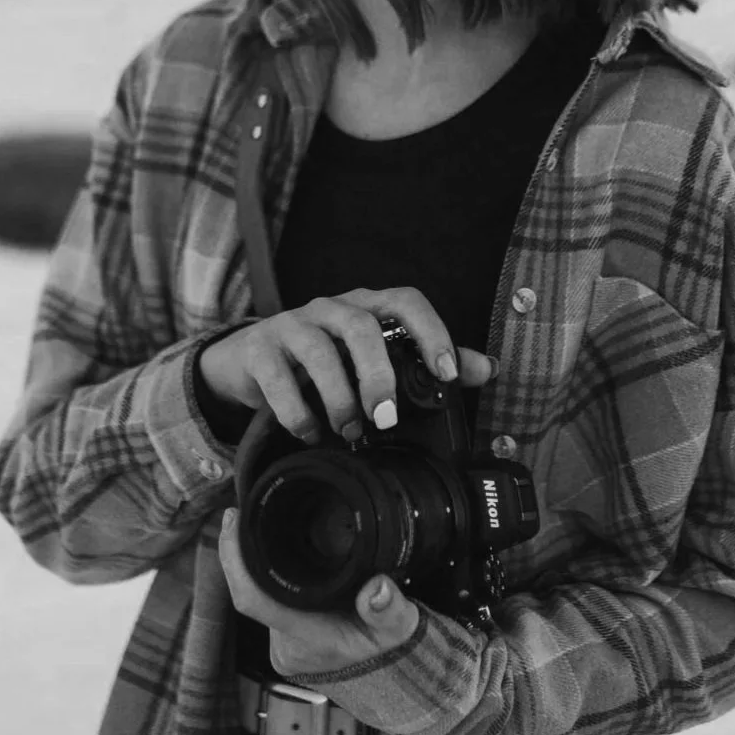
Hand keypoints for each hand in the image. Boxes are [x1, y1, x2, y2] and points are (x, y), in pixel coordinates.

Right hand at [198, 287, 495, 443]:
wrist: (248, 361)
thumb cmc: (322, 361)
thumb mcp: (373, 358)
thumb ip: (426, 362)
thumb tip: (486, 369)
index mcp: (366, 307)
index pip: (405, 301)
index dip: (431, 332)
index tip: (447, 373)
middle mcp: (329, 308)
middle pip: (361, 326)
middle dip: (379, 375)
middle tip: (386, 418)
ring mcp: (291, 325)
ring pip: (319, 351)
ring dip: (339, 398)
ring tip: (349, 430)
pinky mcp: (258, 350)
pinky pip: (279, 380)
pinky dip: (298, 413)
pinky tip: (311, 433)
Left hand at [217, 507, 419, 675]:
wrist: (381, 673)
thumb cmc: (385, 647)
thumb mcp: (398, 629)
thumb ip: (390, 610)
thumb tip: (378, 587)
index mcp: (304, 636)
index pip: (253, 599)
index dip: (234, 561)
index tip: (233, 522)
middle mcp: (284, 640)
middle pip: (249, 590)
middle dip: (242, 552)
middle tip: (241, 511)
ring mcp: (279, 639)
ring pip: (256, 593)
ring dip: (254, 562)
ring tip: (253, 522)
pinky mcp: (281, 632)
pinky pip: (263, 596)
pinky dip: (263, 572)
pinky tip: (266, 546)